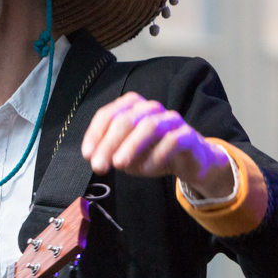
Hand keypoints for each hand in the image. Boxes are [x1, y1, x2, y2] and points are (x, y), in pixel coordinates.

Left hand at [80, 92, 234, 198]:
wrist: (189, 161)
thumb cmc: (152, 153)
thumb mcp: (126, 154)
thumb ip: (110, 153)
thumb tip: (94, 157)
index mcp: (132, 108)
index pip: (108, 114)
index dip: (95, 134)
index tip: (88, 154)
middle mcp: (151, 109)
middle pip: (126, 120)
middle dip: (109, 143)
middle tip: (99, 165)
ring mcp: (170, 120)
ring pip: (150, 126)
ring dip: (131, 146)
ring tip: (119, 164)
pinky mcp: (188, 135)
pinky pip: (173, 141)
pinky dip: (157, 155)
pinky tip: (146, 168)